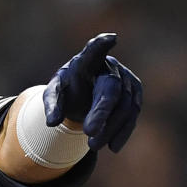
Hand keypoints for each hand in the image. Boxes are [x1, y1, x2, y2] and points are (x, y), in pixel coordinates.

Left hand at [43, 33, 142, 151]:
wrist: (86, 93)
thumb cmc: (68, 90)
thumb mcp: (55, 94)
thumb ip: (51, 105)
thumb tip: (51, 123)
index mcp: (86, 62)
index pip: (93, 52)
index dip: (101, 46)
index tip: (111, 38)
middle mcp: (110, 68)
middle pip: (110, 89)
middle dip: (101, 112)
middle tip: (88, 132)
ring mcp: (126, 80)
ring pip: (125, 106)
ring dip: (110, 128)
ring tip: (92, 146)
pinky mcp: (135, 95)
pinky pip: (132, 115)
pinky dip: (123, 132)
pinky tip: (113, 147)